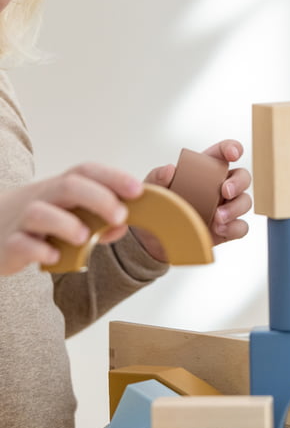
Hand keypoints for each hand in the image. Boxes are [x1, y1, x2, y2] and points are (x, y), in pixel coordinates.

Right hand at [0, 164, 142, 275]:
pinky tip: (54, 256)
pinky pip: (21, 244)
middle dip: (99, 199)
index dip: (114, 177)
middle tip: (121, 216)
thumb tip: (122, 226)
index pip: (88, 171)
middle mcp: (44, 197)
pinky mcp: (9, 243)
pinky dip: (39, 250)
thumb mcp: (74, 212)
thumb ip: (101, 218)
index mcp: (63, 186)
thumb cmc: (46, 216)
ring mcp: (23, 219)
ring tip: (85, 237)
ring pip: (40, 213)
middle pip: (69, 186)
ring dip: (67, 224)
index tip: (138, 190)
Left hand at [137, 140, 251, 260]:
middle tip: (225, 191)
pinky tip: (219, 229)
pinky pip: (241, 226)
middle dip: (239, 182)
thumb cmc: (158, 207)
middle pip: (243, 176)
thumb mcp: (153, 190)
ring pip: (245, 201)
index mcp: (205, 170)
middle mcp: (220, 186)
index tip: (233, 154)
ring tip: (217, 218)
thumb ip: (158, 177)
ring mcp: (226, 207)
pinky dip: (234, 227)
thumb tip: (169, 169)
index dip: (233, 148)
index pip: (223, 152)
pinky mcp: (227, 228)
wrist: (154, 240)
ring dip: (236, 208)